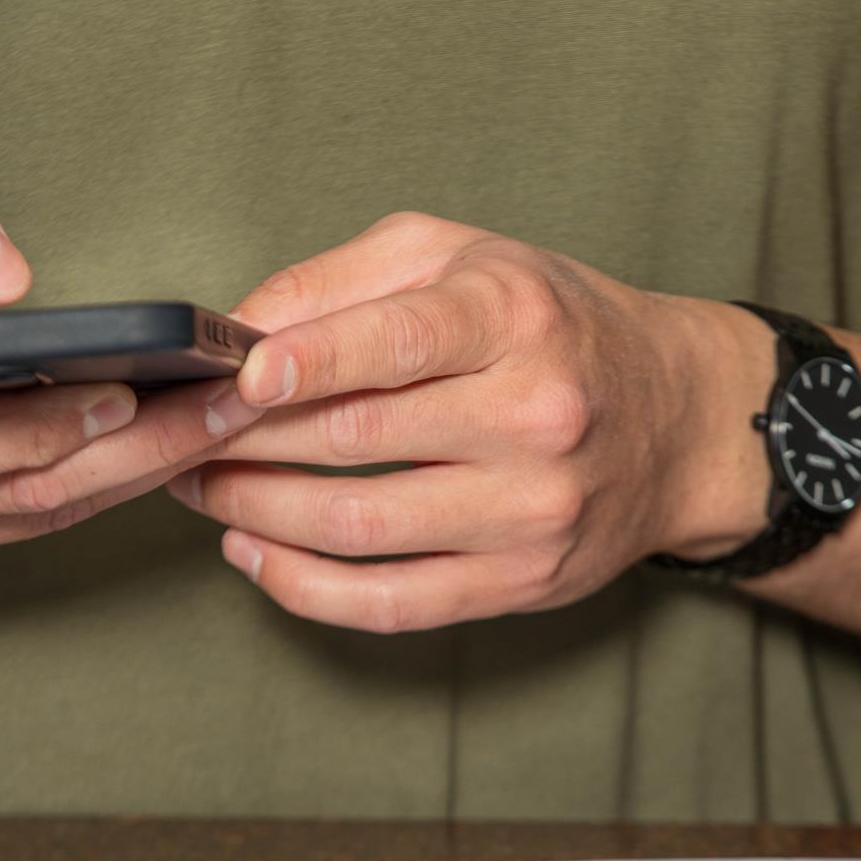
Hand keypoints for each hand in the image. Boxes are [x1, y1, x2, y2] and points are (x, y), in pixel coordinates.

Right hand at [0, 123, 258, 586]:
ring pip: (27, 524)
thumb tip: (5, 273)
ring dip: (130, 476)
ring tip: (216, 425)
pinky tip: (158, 452)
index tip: (130, 394)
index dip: (41, 430)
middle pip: (9, 498)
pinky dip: (94, 491)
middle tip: (222, 409)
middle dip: (131, 453)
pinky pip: (19, 532)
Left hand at [167, 212, 772, 631]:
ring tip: (201, 488)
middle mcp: (536, 417)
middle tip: (181, 432)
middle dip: (244, 439)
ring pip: (360, 527)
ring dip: (254, 512)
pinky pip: (391, 602)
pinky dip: (302, 587)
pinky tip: (253, 554)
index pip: (399, 342)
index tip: (233, 374)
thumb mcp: (465, 258)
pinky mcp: (522, 581)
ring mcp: (532, 511)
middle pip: (357, 439)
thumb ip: (344, 279)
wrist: (678, 422)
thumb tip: (235, 329)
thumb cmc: (557, 328)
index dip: (305, 361)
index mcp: (518, 319)